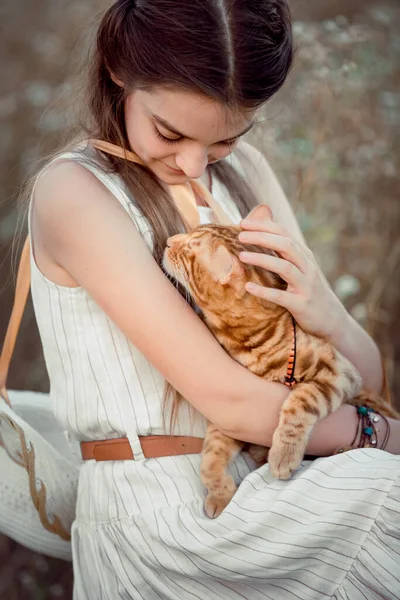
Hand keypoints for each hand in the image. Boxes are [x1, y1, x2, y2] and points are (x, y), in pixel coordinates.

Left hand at [238, 211, 347, 339]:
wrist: (332, 319)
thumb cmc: (309, 290)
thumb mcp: (301, 268)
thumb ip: (285, 252)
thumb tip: (263, 231)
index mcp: (304, 256)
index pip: (284, 233)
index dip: (264, 226)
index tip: (242, 223)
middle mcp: (307, 268)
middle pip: (285, 246)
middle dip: (262, 238)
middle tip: (239, 236)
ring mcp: (305, 286)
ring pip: (285, 268)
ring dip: (262, 260)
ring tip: (242, 256)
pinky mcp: (301, 305)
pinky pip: (281, 297)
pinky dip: (264, 291)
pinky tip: (248, 287)